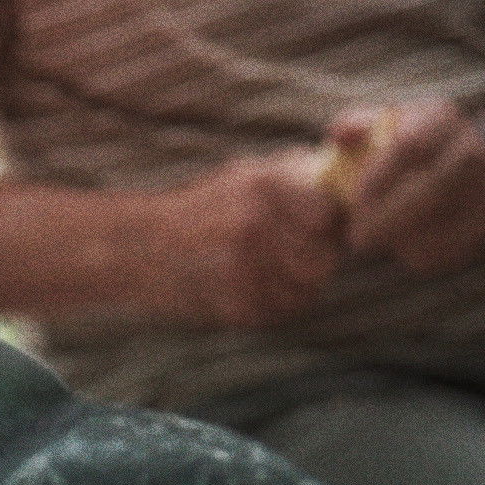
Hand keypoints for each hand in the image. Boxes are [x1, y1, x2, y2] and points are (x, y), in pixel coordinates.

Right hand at [143, 149, 345, 329]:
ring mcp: (245, 268)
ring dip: (300, 284)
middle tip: (297, 255)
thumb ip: (296, 174)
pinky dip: (277, 303)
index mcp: (262, 185)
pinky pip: (283, 311)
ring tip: (275, 272)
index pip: (330, 214)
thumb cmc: (199, 210)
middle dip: (318, 257)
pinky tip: (255, 288)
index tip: (316, 229)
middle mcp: (255, 224)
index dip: (328, 225)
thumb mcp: (244, 175)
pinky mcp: (236, 305)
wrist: (140, 250)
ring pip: (309, 288)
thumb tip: (345, 178)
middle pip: (325, 256)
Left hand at [329, 100, 484, 275]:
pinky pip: (451, 249)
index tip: (354, 200)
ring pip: (445, 223)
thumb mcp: (384, 123)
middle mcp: (474, 151)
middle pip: (434, 189)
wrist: (474, 159)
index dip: (378, 178)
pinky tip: (400, 247)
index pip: (410, 146)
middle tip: (357, 238)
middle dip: (388, 218)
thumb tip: (340, 135)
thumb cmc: (411, 143)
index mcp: (442, 120)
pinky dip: (419, 254)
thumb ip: (356, 125)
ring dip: (402, 239)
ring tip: (377, 240)